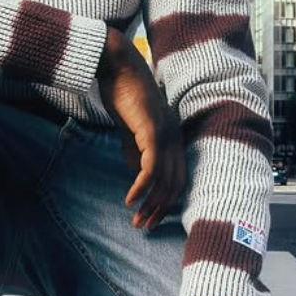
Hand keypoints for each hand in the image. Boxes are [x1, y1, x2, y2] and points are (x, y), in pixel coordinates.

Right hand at [97, 28, 185, 228]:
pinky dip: (141, 186)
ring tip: (136, 220)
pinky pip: (150, 166)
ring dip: (150, 204)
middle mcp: (175, 138)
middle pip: (174, 184)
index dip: (165, 203)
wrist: (118, 68)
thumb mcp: (131, 131)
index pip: (177, 179)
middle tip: (143, 227)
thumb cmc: (124, 96)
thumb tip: (137, 176)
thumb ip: (136, 152)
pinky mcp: (152, 131)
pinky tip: (130, 198)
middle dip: (159, 210)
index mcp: (173, 139)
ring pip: (164, 179)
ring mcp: (166, 134)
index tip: (150, 219)